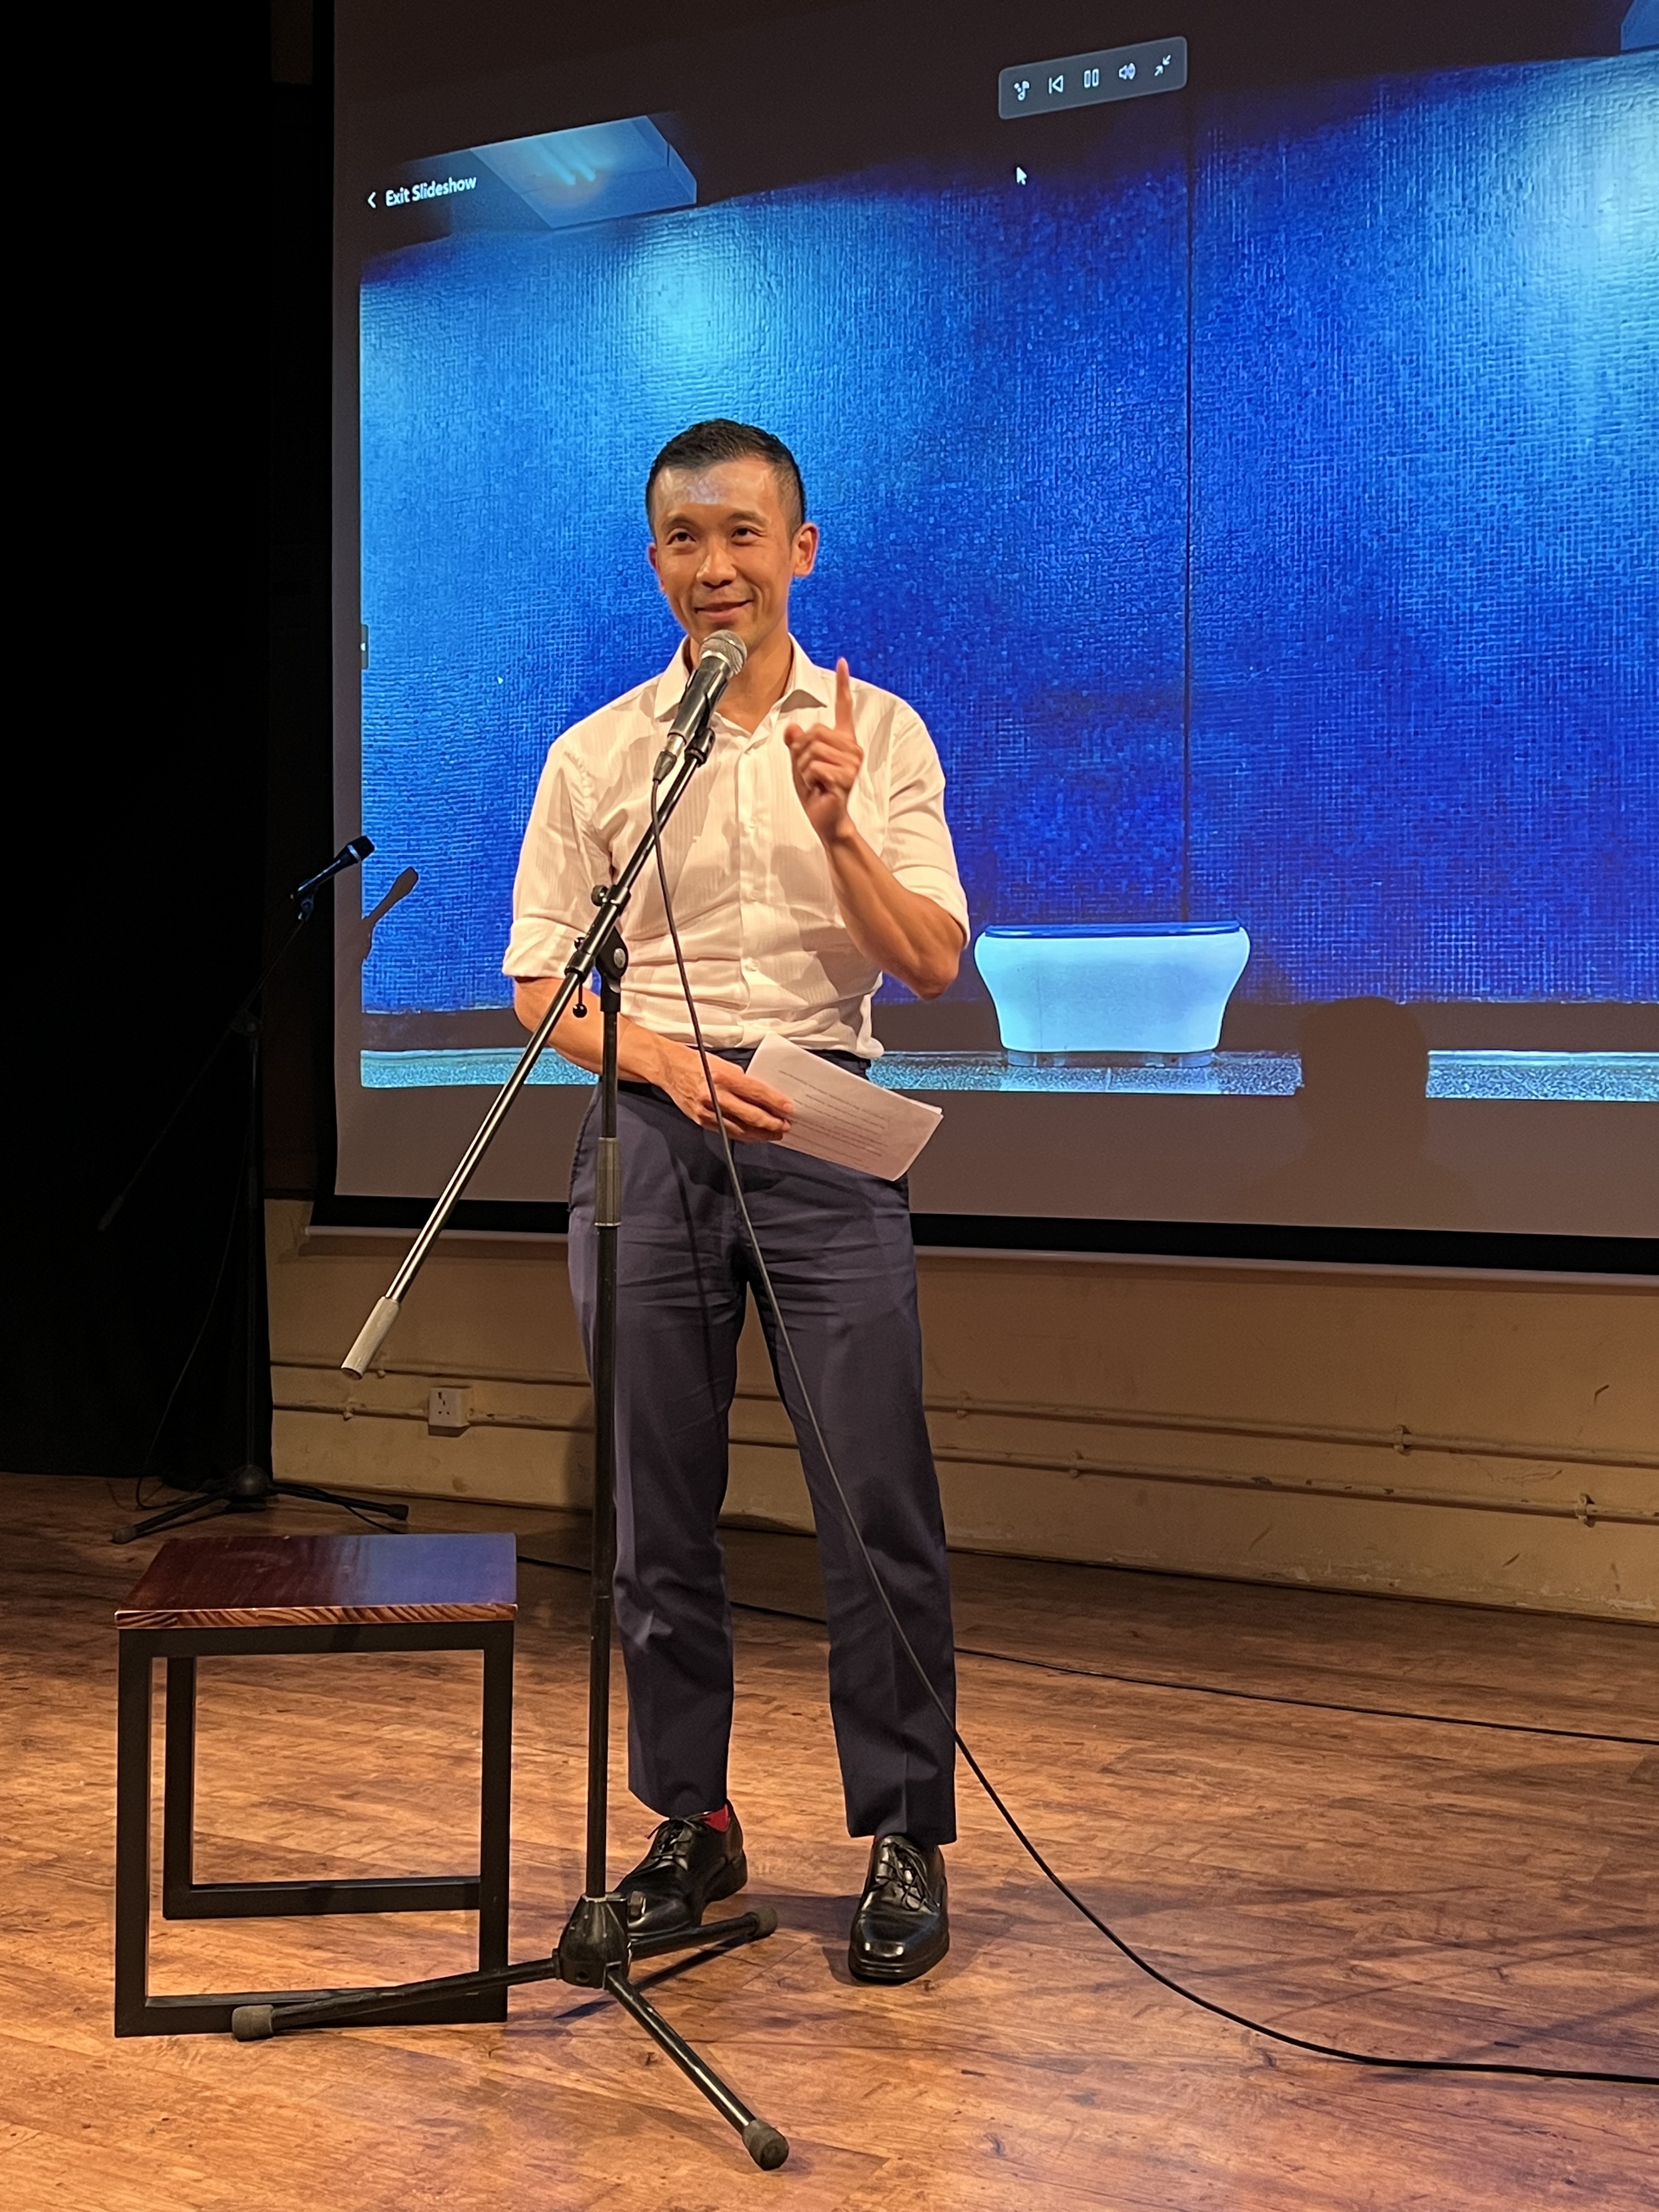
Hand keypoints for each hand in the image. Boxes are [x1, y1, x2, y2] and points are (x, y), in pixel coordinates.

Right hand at [655, 1041, 793, 1140]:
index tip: (788, 1109)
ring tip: (774, 1133)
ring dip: (760, 1133)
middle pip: (751, 1114)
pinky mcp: (702, 1120)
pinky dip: (744, 1135)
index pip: (756, 1092)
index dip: (775, 1102)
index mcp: (723, 1077)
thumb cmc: (697, 1062)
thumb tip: (762, 1094)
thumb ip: (742, 1080)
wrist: (670, 1069)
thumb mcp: (723, 1063)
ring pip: (741, 1128)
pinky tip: (754, 1136)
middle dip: (772, 1123)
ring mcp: (707, 1111)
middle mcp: (715, 1095)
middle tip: (785, 1125)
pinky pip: (728, 1131)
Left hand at [783, 658, 861, 844]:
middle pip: (813, 732)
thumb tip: (792, 728)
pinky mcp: (846, 777)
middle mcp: (852, 748)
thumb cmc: (816, 790)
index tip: (843, 662)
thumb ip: (796, 743)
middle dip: (801, 753)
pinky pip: (814, 767)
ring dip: (803, 767)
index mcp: (843, 740)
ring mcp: (852, 762)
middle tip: (810, 772)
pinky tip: (819, 788)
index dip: (843, 684)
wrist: (826, 818)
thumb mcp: (799, 762)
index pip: (844, 707)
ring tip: (815, 781)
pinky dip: (808, 778)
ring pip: (811, 750)